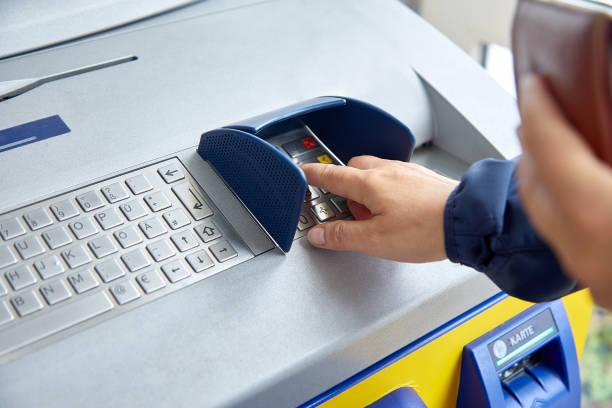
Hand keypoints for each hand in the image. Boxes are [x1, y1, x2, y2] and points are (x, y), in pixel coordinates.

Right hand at [300, 157, 457, 261]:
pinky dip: (387, 189)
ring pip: (375, 171)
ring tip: (372, 216)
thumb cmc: (427, 229)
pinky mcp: (423, 178)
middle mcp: (388, 171)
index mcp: (370, 184)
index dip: (312, 174)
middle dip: (342, 183)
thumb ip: (343, 236)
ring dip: (366, 188)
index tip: (302, 173)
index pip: (331, 175)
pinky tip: (397, 209)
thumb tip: (320, 234)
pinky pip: (395, 176)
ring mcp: (407, 172)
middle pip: (353, 168)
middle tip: (342, 206)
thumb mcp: (376, 240)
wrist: (469, 219)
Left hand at [517, 75, 611, 308]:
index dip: (540, 109)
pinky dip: (555, 199)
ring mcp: (586, 269)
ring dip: (539, 170)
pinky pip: (558, 231)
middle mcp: (581, 245)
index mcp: (599, 214)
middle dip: (532, 139)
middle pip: (534, 180)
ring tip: (545, 141)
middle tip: (535, 107)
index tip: (533, 84)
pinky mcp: (598, 282)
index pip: (551, 147)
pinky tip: (571, 187)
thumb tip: (607, 118)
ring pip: (540, 210)